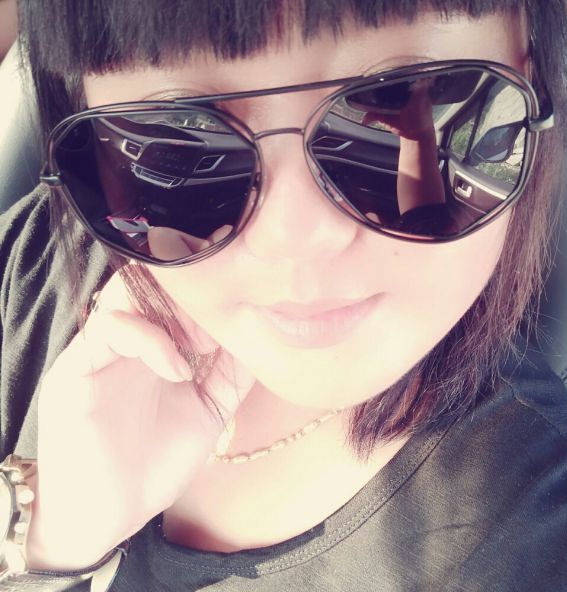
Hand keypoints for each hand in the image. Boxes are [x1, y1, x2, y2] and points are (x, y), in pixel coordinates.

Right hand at [29, 271, 254, 569]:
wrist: (111, 514)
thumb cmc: (157, 461)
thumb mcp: (208, 409)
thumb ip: (230, 372)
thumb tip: (261, 336)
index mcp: (151, 345)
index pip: (170, 292)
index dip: (207, 293)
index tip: (238, 313)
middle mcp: (123, 341)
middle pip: (147, 281)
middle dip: (190, 293)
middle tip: (221, 316)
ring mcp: (98, 351)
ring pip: (124, 293)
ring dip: (171, 311)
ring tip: (201, 343)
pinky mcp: (75, 369)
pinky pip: (107, 328)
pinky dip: (150, 340)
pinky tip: (178, 370)